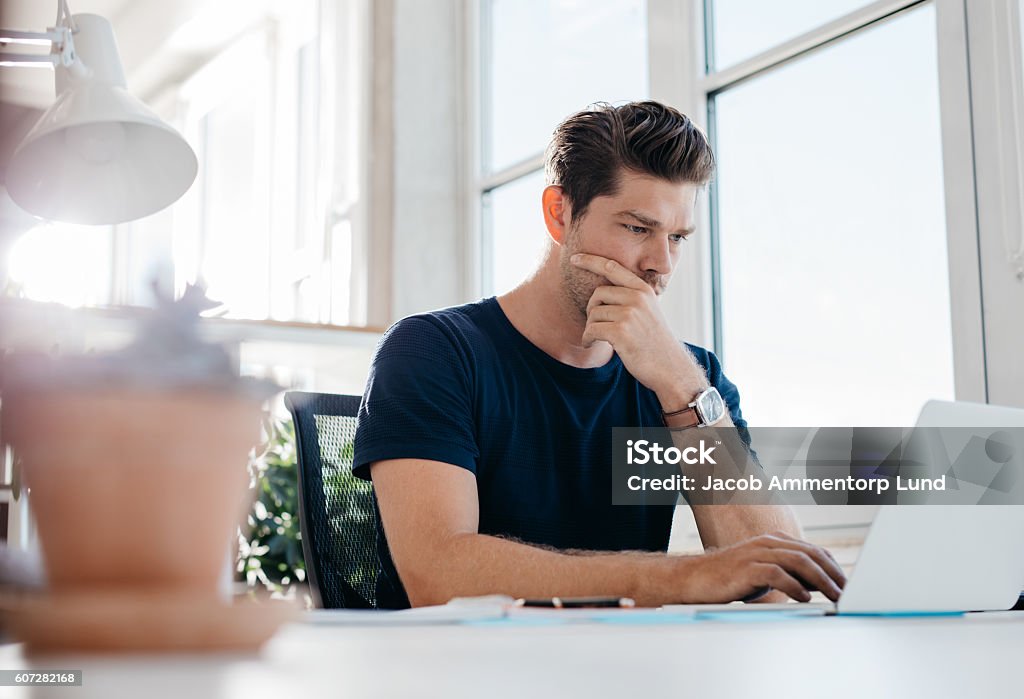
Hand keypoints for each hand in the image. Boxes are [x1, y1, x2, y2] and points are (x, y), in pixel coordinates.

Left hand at [570, 253, 705, 405]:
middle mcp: (637, 298)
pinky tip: (592, 344)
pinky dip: (587, 338)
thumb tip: (602, 291)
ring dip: (590, 328)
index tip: (574, 258)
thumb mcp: (649, 312)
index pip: (612, 267)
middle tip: (597, 325)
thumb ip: (631, 298)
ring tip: (598, 338)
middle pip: (598, 294)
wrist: (670, 367)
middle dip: (592, 310)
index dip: (591, 261)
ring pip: (593, 313)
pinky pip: (591, 329)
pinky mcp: (621, 332)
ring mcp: (630, 314)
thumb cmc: (654, 342)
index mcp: (643, 290)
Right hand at [675, 531, 846, 602]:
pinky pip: (775, 573)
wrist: (695, 579)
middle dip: (833, 573)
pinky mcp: (745, 568)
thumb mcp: (764, 573)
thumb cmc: (731, 579)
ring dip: (821, 580)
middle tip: (847, 592)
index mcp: (774, 541)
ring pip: (798, 561)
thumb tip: (820, 584)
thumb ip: (789, 574)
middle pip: (810, 553)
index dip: (834, 567)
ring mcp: (756, 553)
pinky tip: (804, 597)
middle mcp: (767, 543)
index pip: (813, 550)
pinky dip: (794, 585)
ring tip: (834, 596)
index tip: (848, 584)